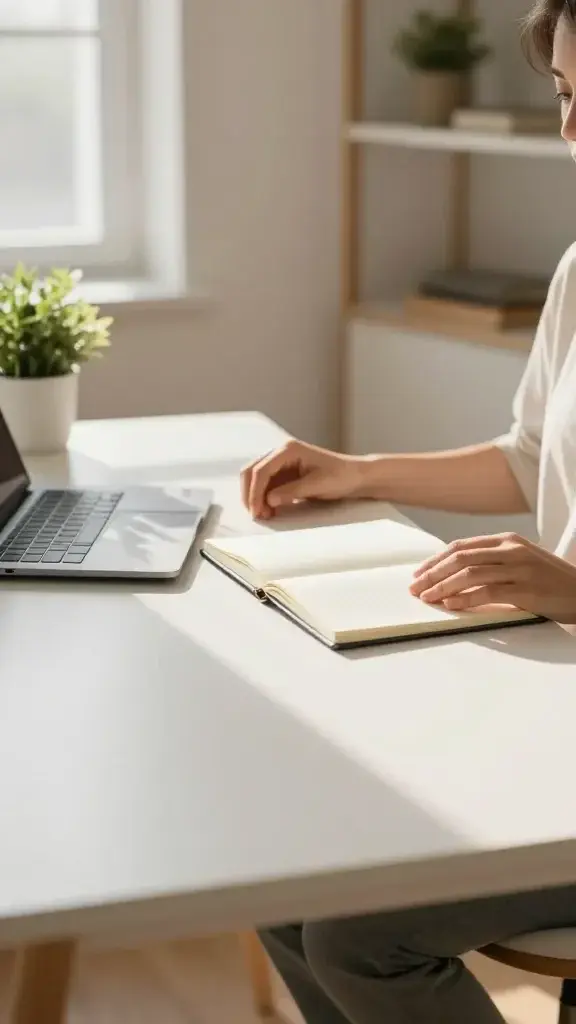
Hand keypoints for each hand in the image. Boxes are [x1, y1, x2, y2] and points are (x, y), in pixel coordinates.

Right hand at [241, 439, 366, 519]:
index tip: (256, 511)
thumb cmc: (341, 476)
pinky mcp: (284, 475)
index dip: (255, 492)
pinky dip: (264, 499)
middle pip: (252, 471)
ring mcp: (281, 464)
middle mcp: (281, 453)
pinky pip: (266, 486)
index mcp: (288, 450)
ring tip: (264, 515)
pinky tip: (270, 511)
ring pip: (256, 479)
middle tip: (257, 515)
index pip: (261, 470)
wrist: (355, 477)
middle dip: (250, 494)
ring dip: (255, 497)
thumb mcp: (318, 485)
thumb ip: (292, 491)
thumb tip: (269, 500)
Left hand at [410, 532, 575, 623]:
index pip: (461, 546)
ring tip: (427, 598)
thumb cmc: (548, 581)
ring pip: (470, 573)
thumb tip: (452, 574)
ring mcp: (520, 569)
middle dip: (433, 573)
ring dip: (443, 586)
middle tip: (414, 588)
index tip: (418, 574)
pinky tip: (450, 604)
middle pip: (460, 557)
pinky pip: (488, 592)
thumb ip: (491, 562)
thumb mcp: (520, 562)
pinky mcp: (526, 590)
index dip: (436, 560)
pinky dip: (465, 598)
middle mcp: (511, 550)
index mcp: (507, 540)